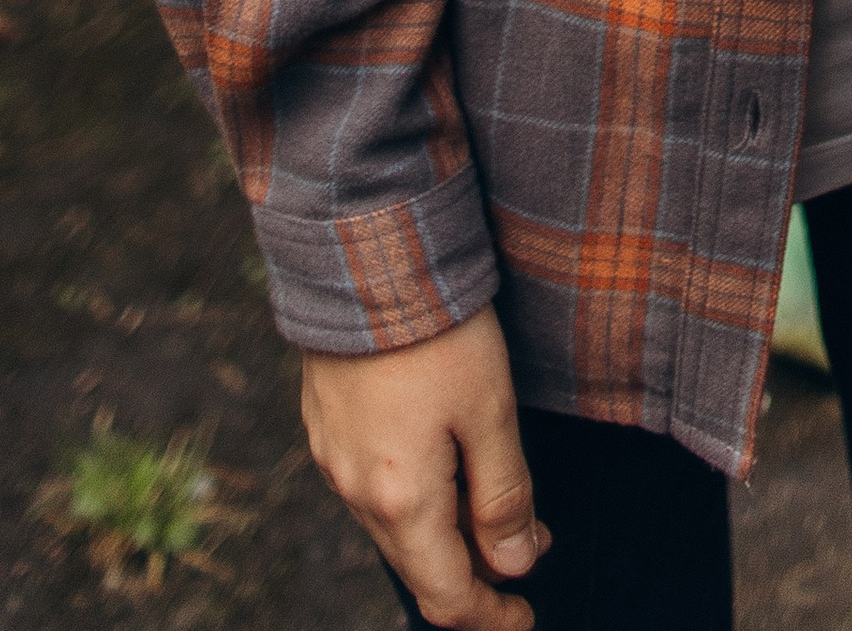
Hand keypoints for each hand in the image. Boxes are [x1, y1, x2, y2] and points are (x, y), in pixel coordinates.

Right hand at [300, 313, 547, 630]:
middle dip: (473, 572)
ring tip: (492, 502)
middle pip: (417, 565)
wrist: (361, 256)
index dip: (490, 617)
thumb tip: (517, 565)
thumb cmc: (437, 332)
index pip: (446, 595)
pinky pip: (370, 487)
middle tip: (527, 548)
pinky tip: (441, 464)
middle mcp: (355, 493)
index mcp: (400, 502)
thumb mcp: (490, 412)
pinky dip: (410, 497)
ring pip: (392, 527)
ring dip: (441, 532)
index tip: (526, 618)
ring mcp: (332, 459)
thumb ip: (503, 495)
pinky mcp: (325, 424)